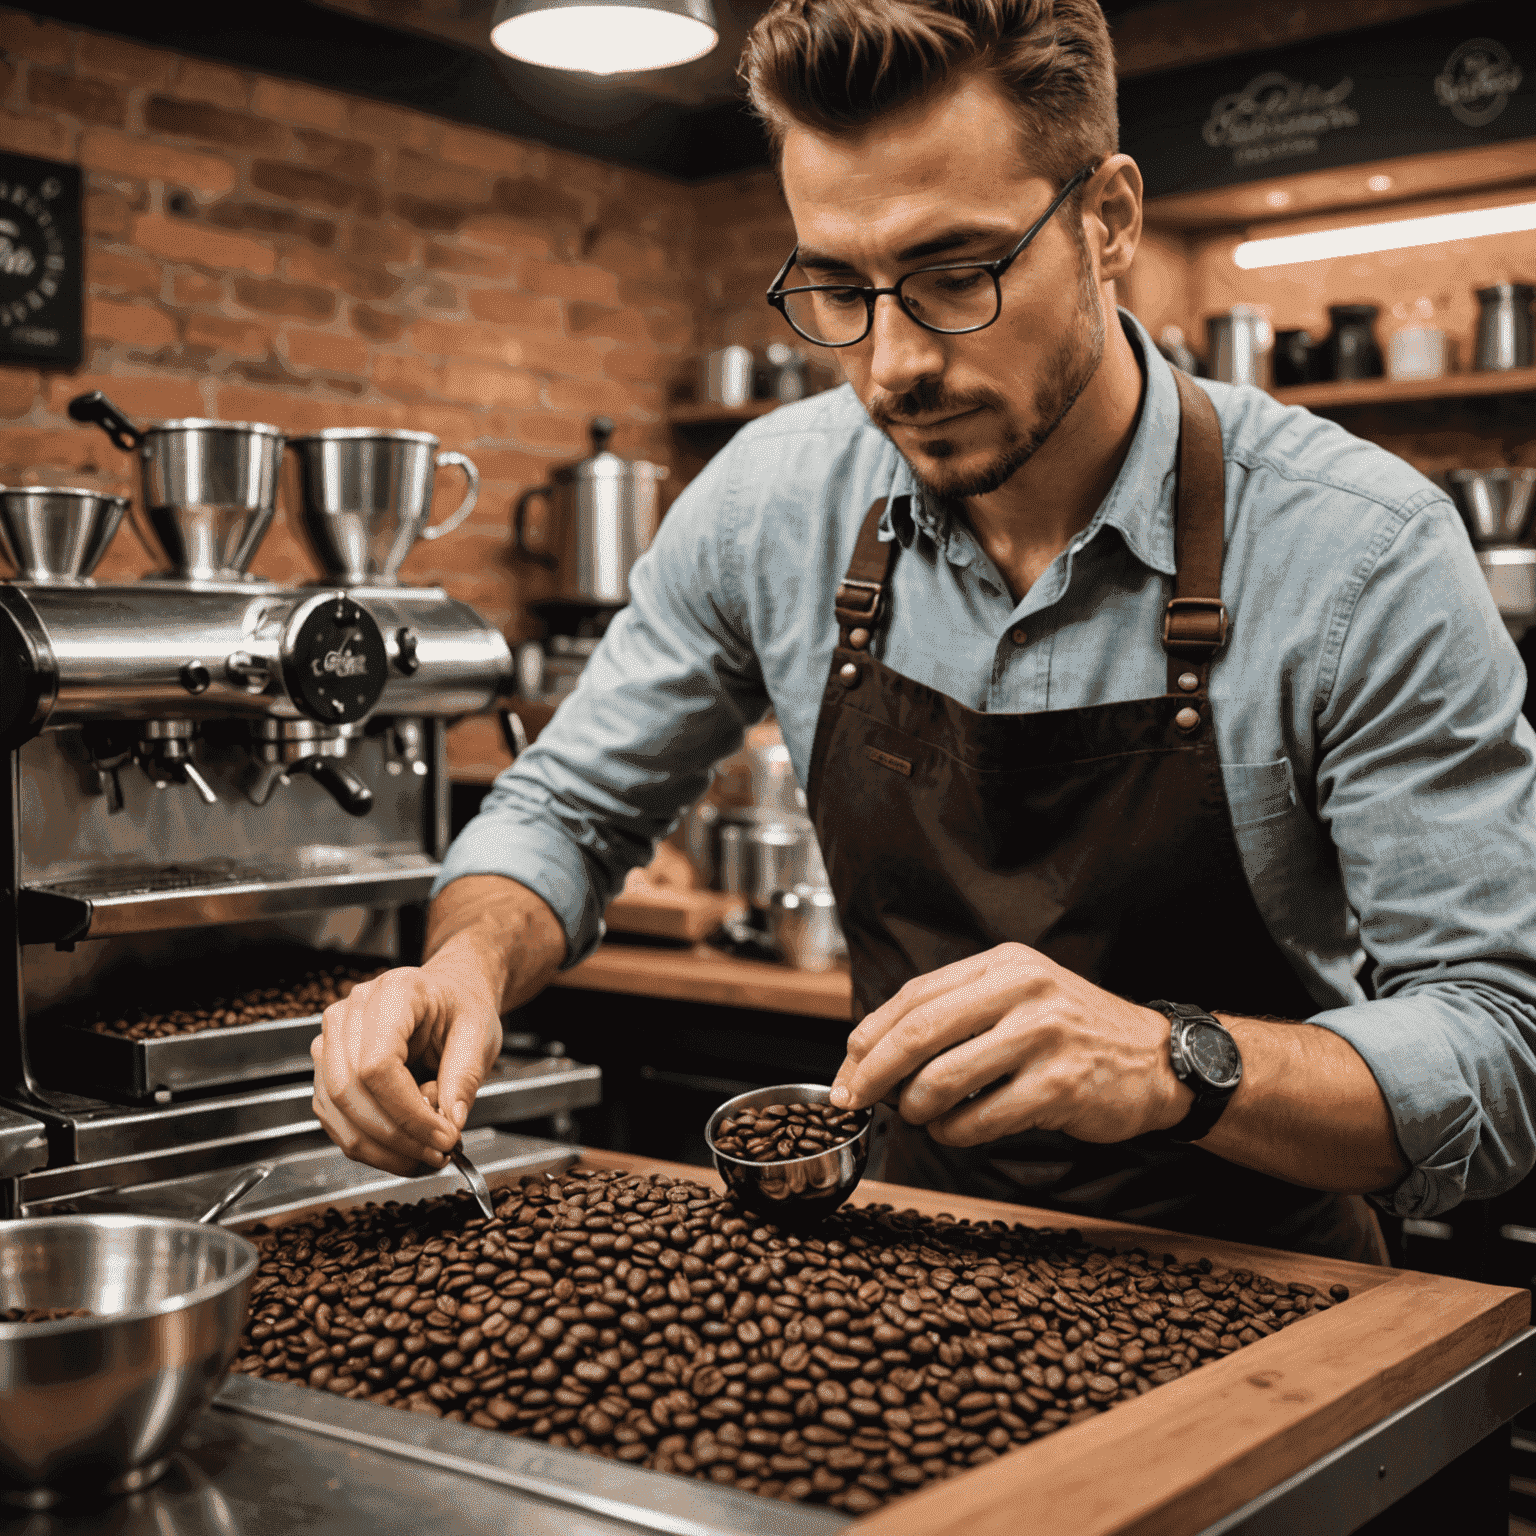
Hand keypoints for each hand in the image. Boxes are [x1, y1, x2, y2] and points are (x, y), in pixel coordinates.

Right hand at [311, 960, 503, 1175]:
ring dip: (380, 1147)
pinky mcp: (326, 1067)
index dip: (408, 1111)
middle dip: (396, 1135)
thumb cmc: (461, 1007)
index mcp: (393, 994)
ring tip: (424, 1155)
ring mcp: (332, 1039)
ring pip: (336, 1109)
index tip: (444, 1135)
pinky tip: (402, 1150)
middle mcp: (350, 1013)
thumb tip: (449, 1123)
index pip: (378, 1064)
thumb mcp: (479, 1035)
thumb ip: (465, 1078)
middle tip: (438, 1152)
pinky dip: (367, 1144)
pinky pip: (334, 1117)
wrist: (448, 995)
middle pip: (350, 1089)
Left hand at [828, 942, 1191, 1145]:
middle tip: (852, 1098)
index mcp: (1004, 965)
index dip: (871, 1034)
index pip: (915, 995)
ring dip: (916, 1108)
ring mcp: (1043, 1038)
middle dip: (874, 1072)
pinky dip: (954, 1133)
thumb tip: (874, 1052)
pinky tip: (955, 1131)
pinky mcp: (1059, 1087)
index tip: (848, 1065)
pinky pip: (981, 1119)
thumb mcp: (1020, 997)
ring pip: (944, 1080)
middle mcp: (1023, 992)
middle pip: (919, 1033)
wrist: (1158, 1060)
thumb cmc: (1075, 1032)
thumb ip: (957, 1013)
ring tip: (918, 1116)